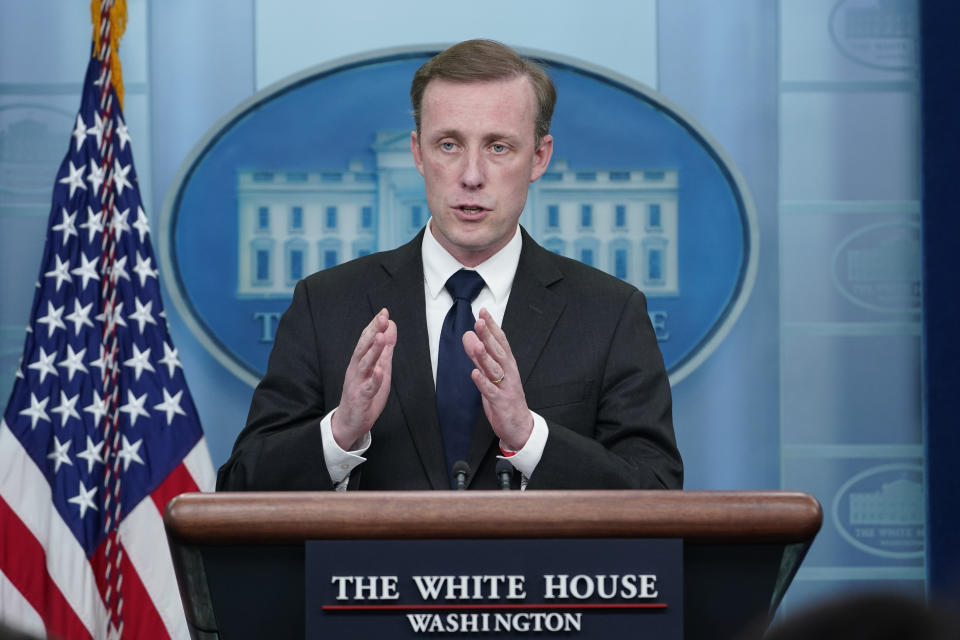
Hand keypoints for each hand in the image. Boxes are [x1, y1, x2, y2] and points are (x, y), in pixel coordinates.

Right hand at [331, 308, 396, 449]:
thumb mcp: (379, 368)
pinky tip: (380, 370)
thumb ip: (385, 350)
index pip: (366, 340)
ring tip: (380, 337)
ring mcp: (357, 383)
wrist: (350, 422)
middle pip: (363, 348)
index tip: (384, 312)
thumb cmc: (365, 393)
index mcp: (360, 361)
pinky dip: (374, 379)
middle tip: (382, 318)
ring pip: (365, 364)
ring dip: (373, 350)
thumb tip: (391, 327)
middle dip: (373, 332)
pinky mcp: (361, 398)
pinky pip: (368, 388)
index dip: (374, 326)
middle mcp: (356, 369)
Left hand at [462, 308, 532, 450]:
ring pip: (495, 369)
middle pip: (498, 352)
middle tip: (479, 322)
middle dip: (488, 336)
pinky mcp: (501, 402)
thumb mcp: (491, 374)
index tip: (483, 311)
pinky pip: (490, 391)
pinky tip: (475, 373)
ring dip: (485, 357)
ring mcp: (506, 387)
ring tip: (476, 344)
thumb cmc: (505, 397)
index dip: (492, 326)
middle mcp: (509, 373)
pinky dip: (483, 382)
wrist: (520, 426)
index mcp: (508, 364)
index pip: (500, 341)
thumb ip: (479, 356)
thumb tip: (468, 335)